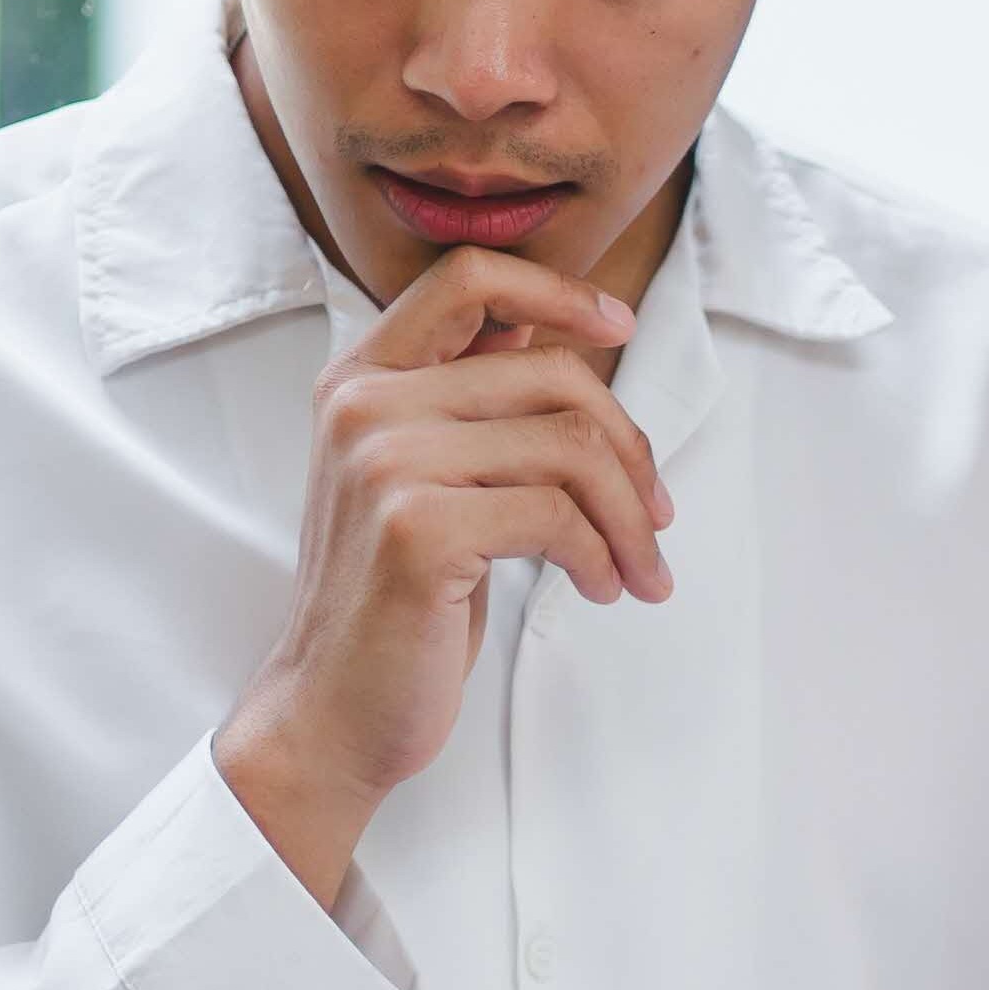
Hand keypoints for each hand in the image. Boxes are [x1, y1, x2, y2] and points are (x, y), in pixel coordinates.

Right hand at [215, 248, 668, 900]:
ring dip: (630, 517)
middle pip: (552, 376)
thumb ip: (466, 399)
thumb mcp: (421, 477)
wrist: (332, 712)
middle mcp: (362, 404)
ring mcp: (383, 462)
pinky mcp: (416, 528)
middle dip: (630, 450)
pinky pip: (556, 516)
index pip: (468, 277)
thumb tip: (553, 329)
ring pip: (569, 447)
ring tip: (638, 567)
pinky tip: (601, 589)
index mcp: (360, 378)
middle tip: (656, 515)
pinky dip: (602, 555)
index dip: (559, 292)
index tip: (619, 330)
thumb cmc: (393, 601)